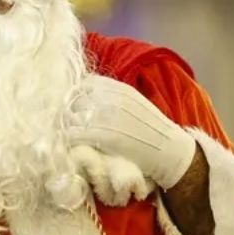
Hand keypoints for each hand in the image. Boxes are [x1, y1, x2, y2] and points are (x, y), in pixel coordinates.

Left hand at [68, 75, 196, 188]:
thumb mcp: (133, 103)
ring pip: (69, 116)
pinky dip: (67, 138)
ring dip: (64, 125)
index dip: (75, 96)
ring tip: (65, 134)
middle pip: (73, 99)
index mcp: (117, 88)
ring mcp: (104, 116)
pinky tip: (69, 144)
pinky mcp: (101, 135)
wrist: (168, 150)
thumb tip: (88, 99)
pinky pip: (73, 133)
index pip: (84, 84)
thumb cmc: (152, 130)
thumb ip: (112, 97)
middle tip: (64, 124)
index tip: (73, 107)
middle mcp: (108, 98)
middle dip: (66, 111)